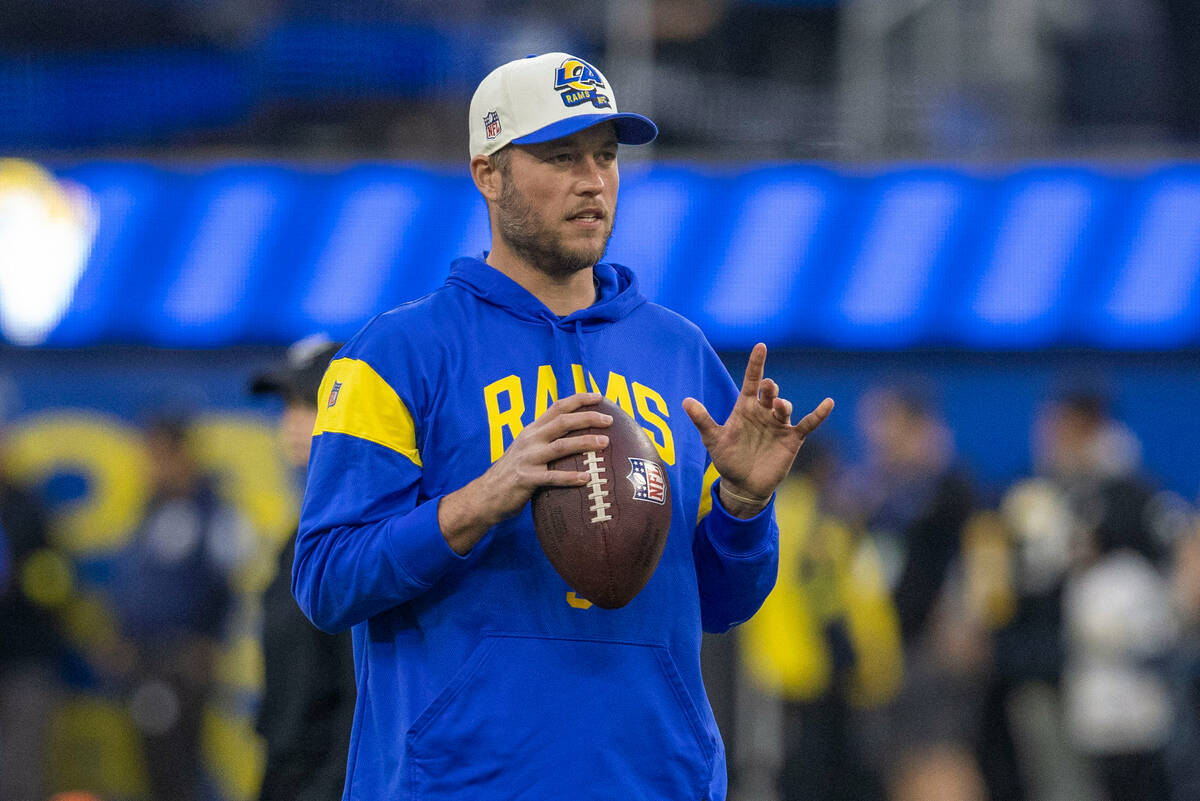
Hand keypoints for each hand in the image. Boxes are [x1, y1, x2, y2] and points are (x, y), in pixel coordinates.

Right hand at [438, 392, 612, 553]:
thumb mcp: (526, 450)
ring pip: (561, 446)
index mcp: (532, 430)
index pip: (557, 407)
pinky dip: (571, 478)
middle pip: (563, 421)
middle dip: (588, 417)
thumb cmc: (512, 474)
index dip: (579, 399)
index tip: (599, 397)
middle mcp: (530, 440)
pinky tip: (587, 478)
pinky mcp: (526, 479)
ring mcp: (528, 459)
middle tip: (609, 419)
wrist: (485, 496)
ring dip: (585, 442)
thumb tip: (574, 436)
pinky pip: (552, 477)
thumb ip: (545, 440)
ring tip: (605, 443)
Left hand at [683, 343, 832, 517]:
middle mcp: (763, 412)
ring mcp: (778, 424)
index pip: (752, 380)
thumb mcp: (713, 439)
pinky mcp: (791, 438)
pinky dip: (818, 414)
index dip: (756, 364)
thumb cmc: (727, 459)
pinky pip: (808, 424)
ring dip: (782, 405)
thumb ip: (702, 420)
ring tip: (778, 406)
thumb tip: (685, 401)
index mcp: (745, 407)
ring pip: (784, 407)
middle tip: (767, 387)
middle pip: (769, 392)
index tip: (761, 346)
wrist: (743, 485)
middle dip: (769, 387)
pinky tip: (828, 403)